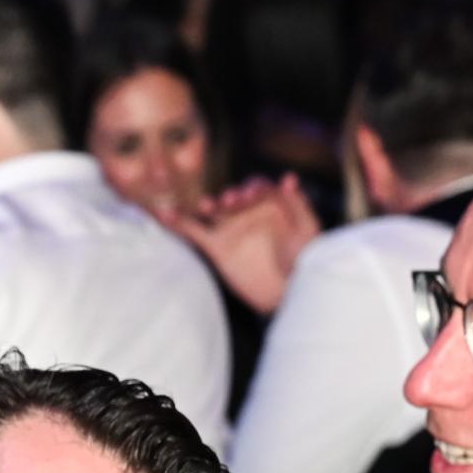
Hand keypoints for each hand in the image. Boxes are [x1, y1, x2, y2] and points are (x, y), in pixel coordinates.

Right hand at [171, 174, 319, 314]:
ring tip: (207, 205)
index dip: (253, 187)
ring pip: (213, 210)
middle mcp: (248, 213)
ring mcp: (230, 229)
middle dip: (231, 196)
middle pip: (233, 196)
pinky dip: (178, 223)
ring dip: (209, 204)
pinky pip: (194, 233)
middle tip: (231, 202)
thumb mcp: (308, 230)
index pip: (257, 187)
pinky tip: (164, 214)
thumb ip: (298, 204)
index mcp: (271, 205)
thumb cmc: (307, 261)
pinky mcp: (217, 248)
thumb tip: (288, 178)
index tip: (251, 195)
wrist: (291, 295)